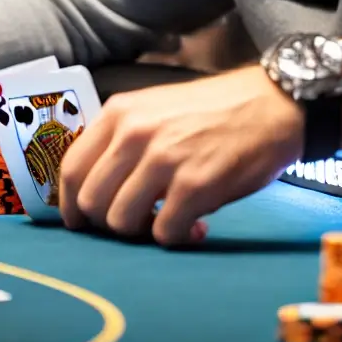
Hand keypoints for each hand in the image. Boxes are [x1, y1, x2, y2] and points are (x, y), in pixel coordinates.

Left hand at [59, 66, 303, 245]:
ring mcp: (164, 160)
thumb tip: (93, 187)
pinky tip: (198, 224)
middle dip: (110, 222)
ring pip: (121, 222)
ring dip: (143, 231)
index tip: (82, 220)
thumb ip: (122, 140)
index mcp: (120, 112)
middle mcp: (135, 134)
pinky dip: (178, 237)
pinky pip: (164, 233)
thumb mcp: (155, 108)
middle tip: (138, 220)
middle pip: (92, 202)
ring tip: (169, 220)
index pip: (71, 168)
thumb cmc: (213, 111)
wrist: (270, 104)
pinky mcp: (194, 186)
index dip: (71, 204)